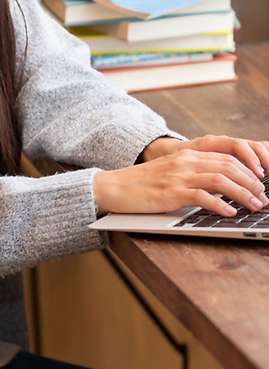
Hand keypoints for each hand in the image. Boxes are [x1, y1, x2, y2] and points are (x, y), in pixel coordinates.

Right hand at [93, 143, 268, 217]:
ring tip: (255, 206)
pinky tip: (230, 213)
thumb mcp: (171, 174)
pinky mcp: (171, 192)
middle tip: (264, 198)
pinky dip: (220, 205)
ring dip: (242, 194)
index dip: (248, 171)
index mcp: (188, 155)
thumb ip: (194, 176)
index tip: (261, 184)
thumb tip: (223, 191)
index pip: (227, 157)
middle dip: (251, 183)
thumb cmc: (143, 185)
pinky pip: (202, 196)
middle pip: (228, 167)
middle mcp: (186, 162)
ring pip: (220, 180)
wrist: (114, 187)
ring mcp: (178, 176)